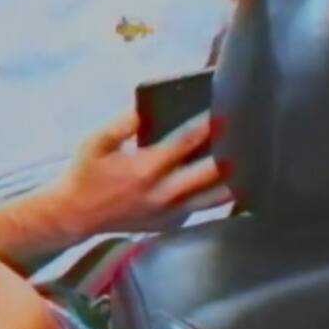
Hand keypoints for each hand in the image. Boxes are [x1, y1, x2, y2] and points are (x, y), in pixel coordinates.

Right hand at [49, 111, 231, 236]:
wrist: (75, 214)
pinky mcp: (172, 223)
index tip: (226, 110)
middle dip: (232, 150)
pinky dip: (218, 192)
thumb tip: (146, 105)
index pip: (186, 143)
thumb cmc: (85, 173)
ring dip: (235, 177)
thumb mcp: (95, 142)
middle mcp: (163, 194)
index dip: (208, 125)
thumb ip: (122, 124)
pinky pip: (203, 207)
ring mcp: (170, 213)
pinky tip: (229, 177)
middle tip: (249, 133)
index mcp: (145, 169)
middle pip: (212, 173)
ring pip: (216, 197)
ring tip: (253, 158)